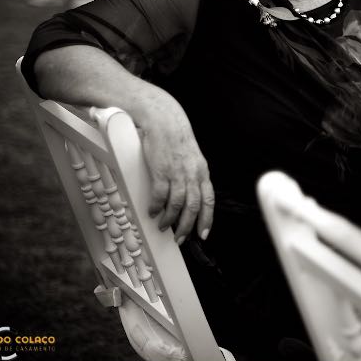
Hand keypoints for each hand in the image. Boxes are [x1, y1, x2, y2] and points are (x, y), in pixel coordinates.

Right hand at [137, 100, 214, 243]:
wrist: (165, 121)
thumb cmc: (177, 139)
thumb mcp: (192, 159)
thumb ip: (193, 176)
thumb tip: (189, 196)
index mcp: (202, 172)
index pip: (208, 201)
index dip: (207, 219)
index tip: (204, 234)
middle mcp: (192, 174)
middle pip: (193, 207)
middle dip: (187, 226)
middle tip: (181, 239)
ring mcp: (177, 173)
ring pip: (177, 204)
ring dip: (170, 219)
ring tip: (163, 226)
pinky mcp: (161, 171)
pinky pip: (159, 195)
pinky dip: (156, 207)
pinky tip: (152, 212)